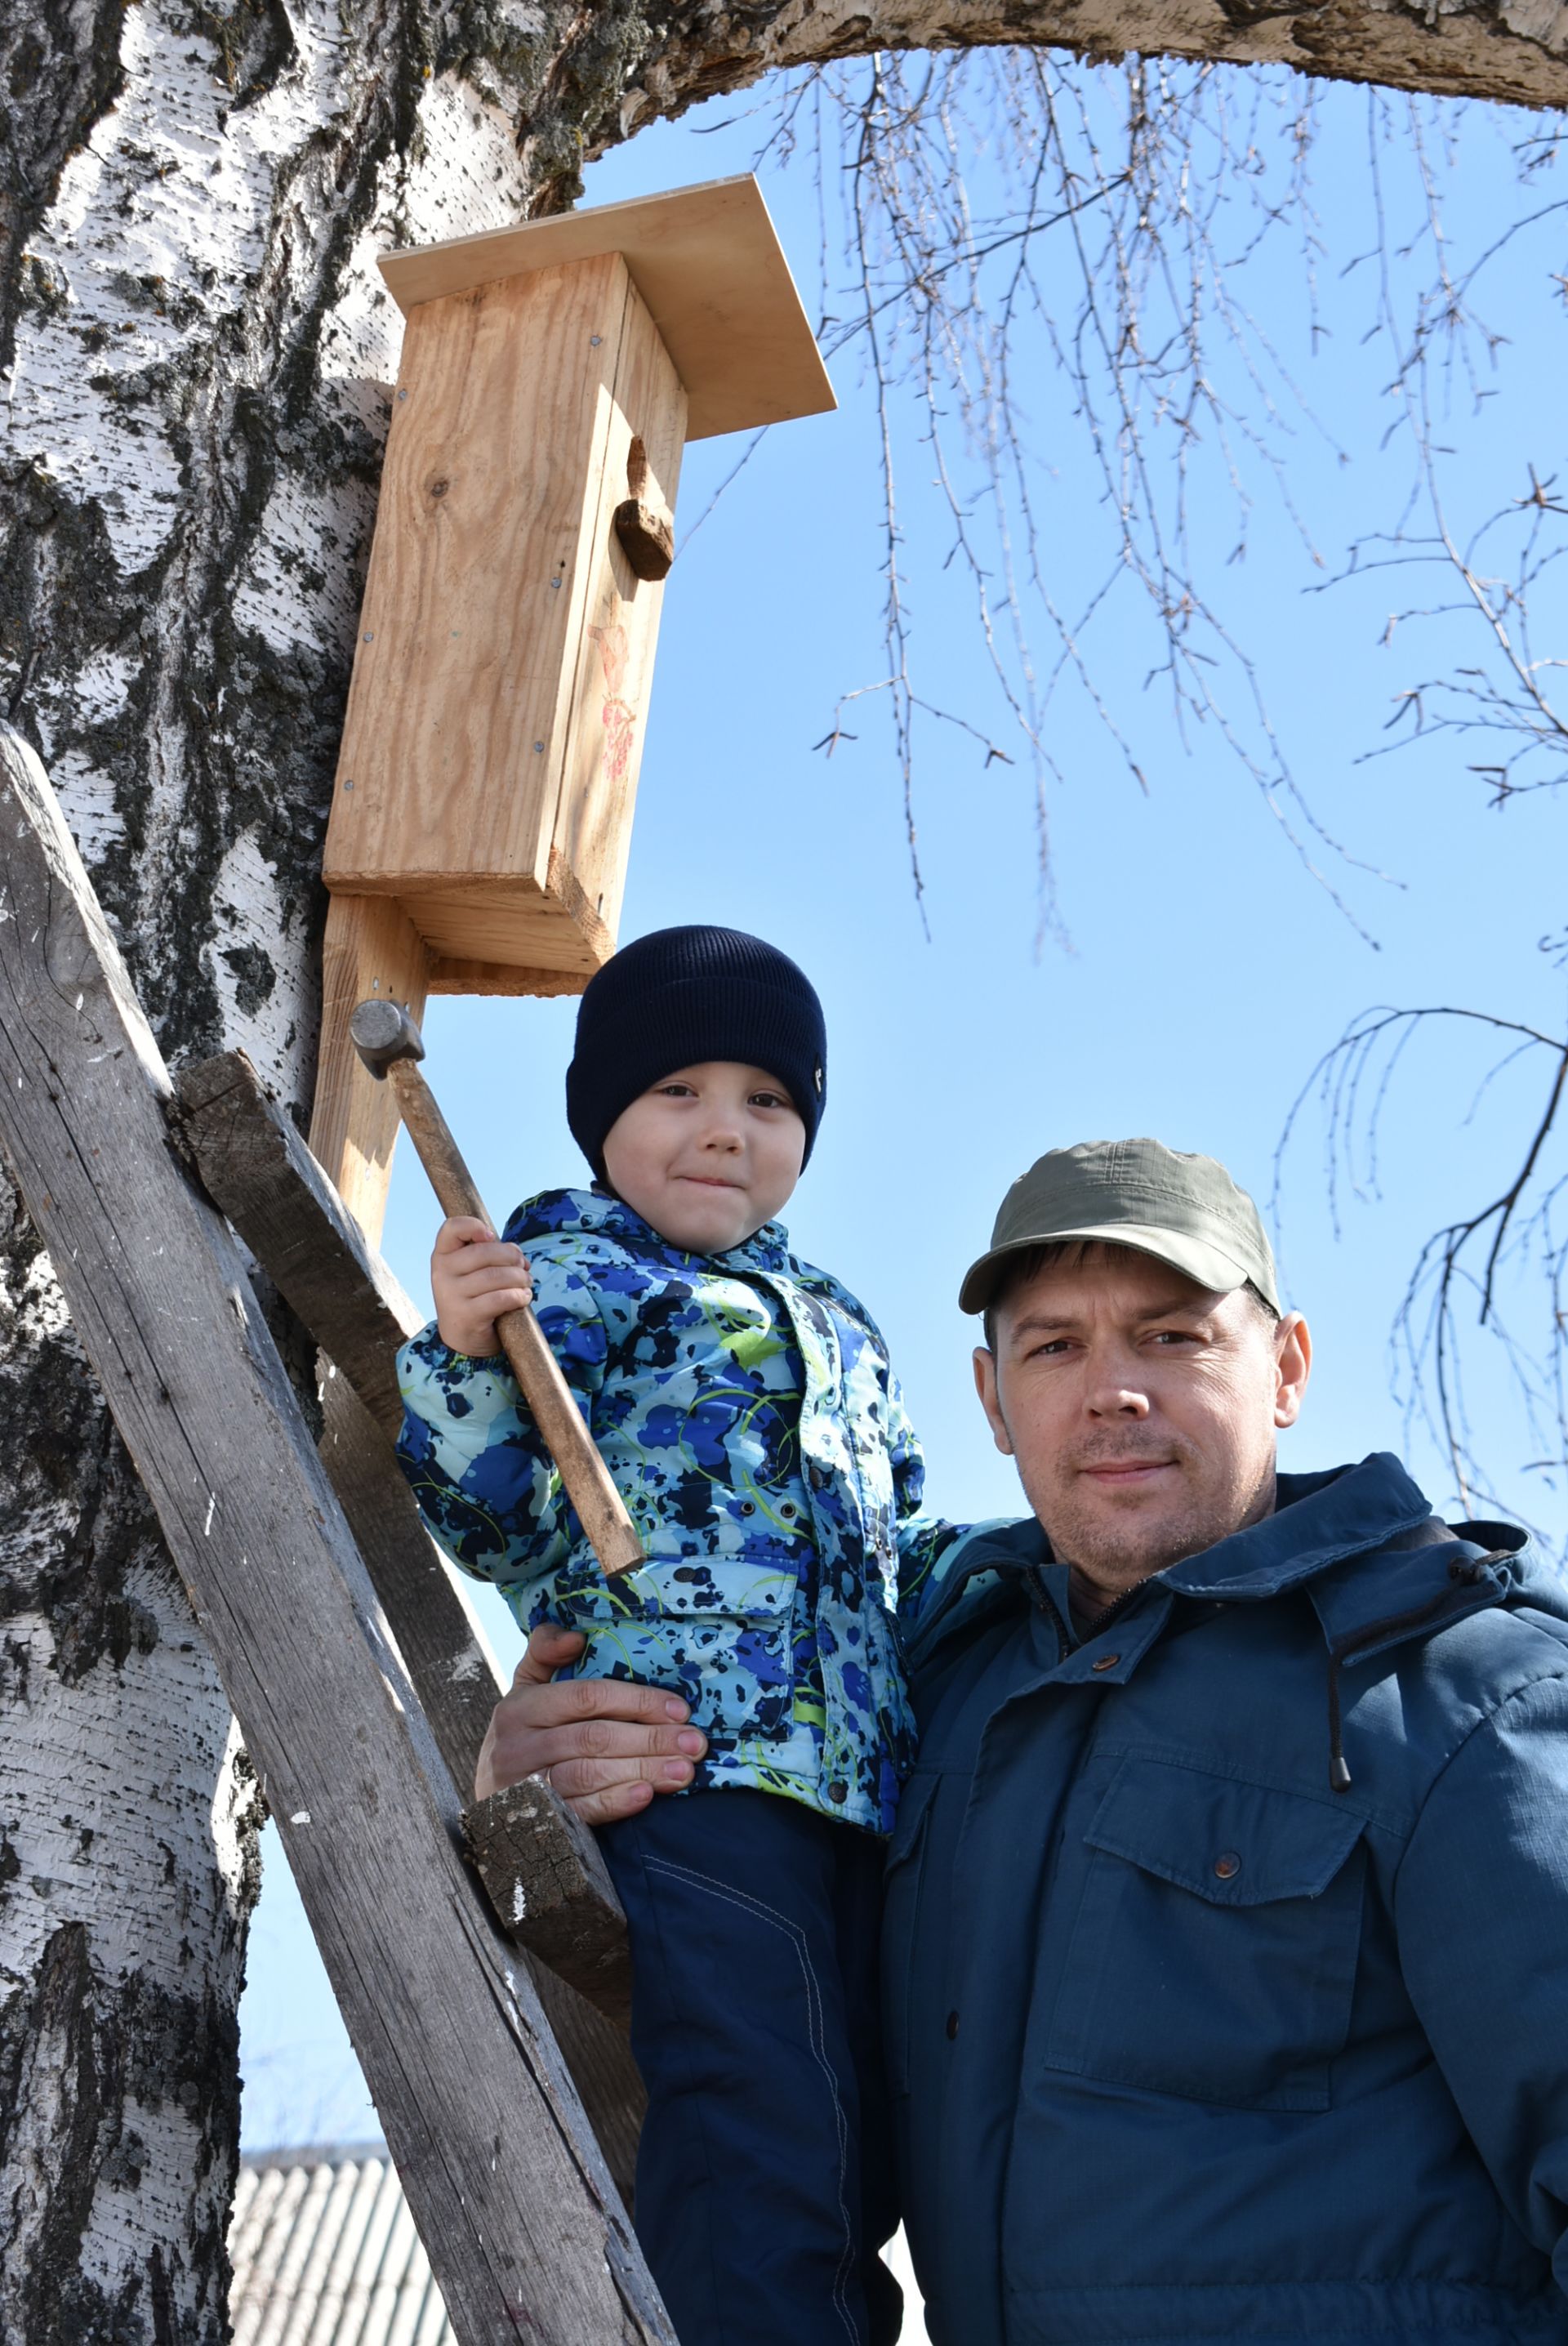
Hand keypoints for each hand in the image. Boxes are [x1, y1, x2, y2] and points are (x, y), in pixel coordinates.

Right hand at [432, 1214, 532, 1357]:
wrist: (461, 1338)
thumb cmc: (473, 1296)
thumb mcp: (474, 1271)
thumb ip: (490, 1254)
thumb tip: (516, 1253)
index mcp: (443, 1255)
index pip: (452, 1228)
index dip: (474, 1226)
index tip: (491, 1236)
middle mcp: (442, 1273)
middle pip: (485, 1252)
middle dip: (512, 1257)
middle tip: (524, 1267)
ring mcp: (451, 1295)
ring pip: (496, 1276)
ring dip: (520, 1278)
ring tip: (526, 1283)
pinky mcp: (466, 1316)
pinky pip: (500, 1298)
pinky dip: (518, 1296)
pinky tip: (523, 1297)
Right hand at [474, 1624, 708, 1822]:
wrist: (488, 1810)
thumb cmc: (523, 1738)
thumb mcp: (525, 1691)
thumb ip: (545, 1653)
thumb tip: (577, 1636)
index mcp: (521, 1706)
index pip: (587, 1697)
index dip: (637, 1700)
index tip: (679, 1709)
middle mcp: (518, 1745)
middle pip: (595, 1737)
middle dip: (651, 1739)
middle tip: (695, 1743)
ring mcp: (525, 1786)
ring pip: (590, 1774)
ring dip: (643, 1771)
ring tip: (684, 1771)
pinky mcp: (535, 1822)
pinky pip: (580, 1811)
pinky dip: (615, 1802)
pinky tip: (647, 1796)